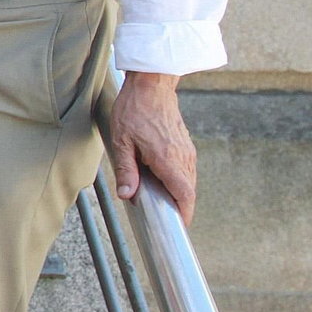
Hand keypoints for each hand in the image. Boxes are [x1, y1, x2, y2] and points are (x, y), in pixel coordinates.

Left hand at [109, 71, 197, 225]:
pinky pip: (186, 169)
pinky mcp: (185, 144)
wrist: (152, 85)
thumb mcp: (122, 141)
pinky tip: (163, 179)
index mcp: (168, 159)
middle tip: (165, 216)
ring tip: (161, 199)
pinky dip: (179, 179)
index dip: (185, 213)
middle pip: (188, 190)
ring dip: (179, 192)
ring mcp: (187, 150)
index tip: (179, 225)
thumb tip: (127, 195)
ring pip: (188, 180)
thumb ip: (126, 170)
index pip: (185, 194)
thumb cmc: (134, 110)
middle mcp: (183, 157)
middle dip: (180, 206)